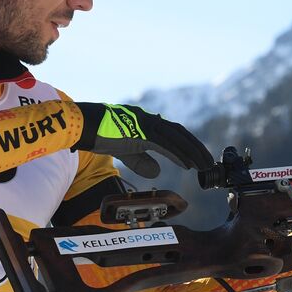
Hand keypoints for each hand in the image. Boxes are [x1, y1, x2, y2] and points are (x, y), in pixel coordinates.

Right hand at [72, 102, 212, 177]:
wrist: (82, 126)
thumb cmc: (99, 136)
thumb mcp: (124, 152)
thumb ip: (141, 161)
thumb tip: (158, 172)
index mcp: (146, 123)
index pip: (173, 133)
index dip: (188, 145)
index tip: (199, 158)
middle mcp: (149, 120)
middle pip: (180, 133)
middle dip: (196, 148)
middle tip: (208, 163)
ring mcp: (145, 123)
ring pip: (176, 137)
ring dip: (192, 152)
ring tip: (203, 165)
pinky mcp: (139, 131)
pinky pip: (164, 143)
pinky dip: (177, 154)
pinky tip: (187, 164)